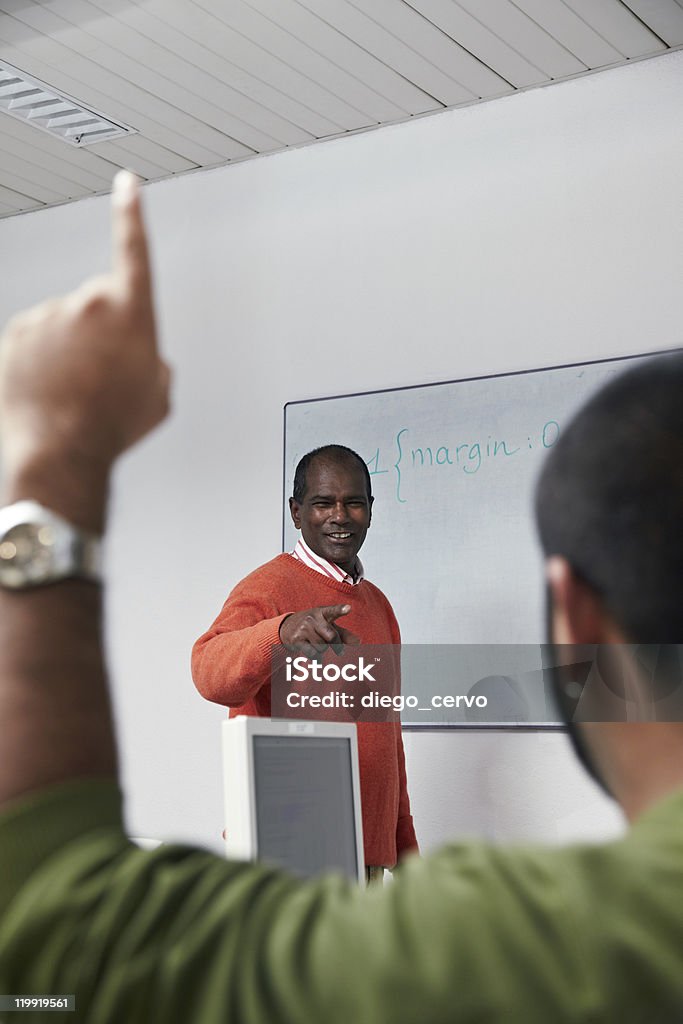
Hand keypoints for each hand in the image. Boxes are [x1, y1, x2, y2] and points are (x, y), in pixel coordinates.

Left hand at [0, 171, 169, 525]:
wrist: (62, 450)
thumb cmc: (112, 426)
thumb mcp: (159, 395)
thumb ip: (157, 362)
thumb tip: (145, 359)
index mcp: (131, 312)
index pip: (133, 248)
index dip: (132, 214)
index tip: (127, 186)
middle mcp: (86, 304)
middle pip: (99, 302)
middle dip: (102, 329)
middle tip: (104, 372)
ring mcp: (46, 317)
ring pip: (63, 324)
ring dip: (71, 349)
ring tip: (76, 389)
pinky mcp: (15, 334)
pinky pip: (34, 340)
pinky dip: (41, 360)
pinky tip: (51, 389)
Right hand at [279, 604, 359, 658]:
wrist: (287, 626)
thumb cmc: (315, 626)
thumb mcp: (328, 625)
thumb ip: (344, 634)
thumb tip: (358, 642)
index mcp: (322, 612)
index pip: (332, 611)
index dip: (340, 610)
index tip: (348, 608)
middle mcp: (312, 618)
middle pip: (331, 636)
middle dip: (337, 645)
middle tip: (340, 651)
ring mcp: (303, 629)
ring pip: (322, 647)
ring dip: (323, 650)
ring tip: (317, 644)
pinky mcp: (296, 640)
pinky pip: (313, 653)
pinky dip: (317, 658)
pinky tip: (316, 656)